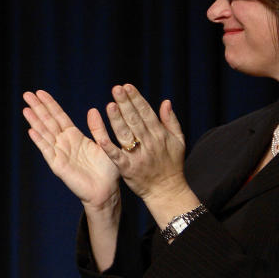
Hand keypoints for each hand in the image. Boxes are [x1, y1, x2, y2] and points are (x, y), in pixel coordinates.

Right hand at [23, 90, 119, 209]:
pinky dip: (39, 140)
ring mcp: (59, 153)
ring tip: (25, 109)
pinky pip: (47, 150)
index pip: (59, 116)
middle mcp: (64, 142)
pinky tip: (31, 131)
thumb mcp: (104, 144)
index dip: (50, 104)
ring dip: (35, 121)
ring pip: (44, 133)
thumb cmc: (107, 170)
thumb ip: (97, 128)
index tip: (40, 92)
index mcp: (74, 136)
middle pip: (48, 121)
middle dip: (38, 108)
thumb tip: (92, 110)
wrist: (106, 191)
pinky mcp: (58, 165)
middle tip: (27, 94)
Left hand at [89, 84, 188, 202]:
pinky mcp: (128, 168)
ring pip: (126, 134)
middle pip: (135, 120)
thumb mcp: (178, 141)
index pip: (146, 113)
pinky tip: (100, 137)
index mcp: (159, 135)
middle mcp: (149, 143)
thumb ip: (171, 121)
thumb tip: (166, 101)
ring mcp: (138, 156)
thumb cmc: (172, 164)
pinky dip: (109, 147)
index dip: (136, 99)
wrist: (167, 191)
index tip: (127, 86)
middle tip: (116, 88)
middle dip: (125, 103)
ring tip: (110, 105)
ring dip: (117, 120)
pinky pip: (117, 156)